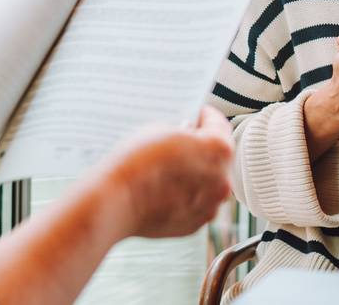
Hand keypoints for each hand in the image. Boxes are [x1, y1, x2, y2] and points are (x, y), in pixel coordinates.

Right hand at [100, 106, 234, 238]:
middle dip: (201, 148)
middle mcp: (222, 180)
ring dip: (195, 174)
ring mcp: (210, 206)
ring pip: (208, 183)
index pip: (218, 123)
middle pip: (217, 157)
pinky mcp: (194, 224)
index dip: (205, 116)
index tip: (197, 114)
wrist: (116, 200)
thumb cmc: (136, 162)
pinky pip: (196, 203)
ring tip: (171, 167)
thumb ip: (183, 131)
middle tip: (182, 141)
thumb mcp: (161, 129)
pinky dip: (186, 195)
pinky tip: (165, 188)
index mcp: (219, 149)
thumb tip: (188, 136)